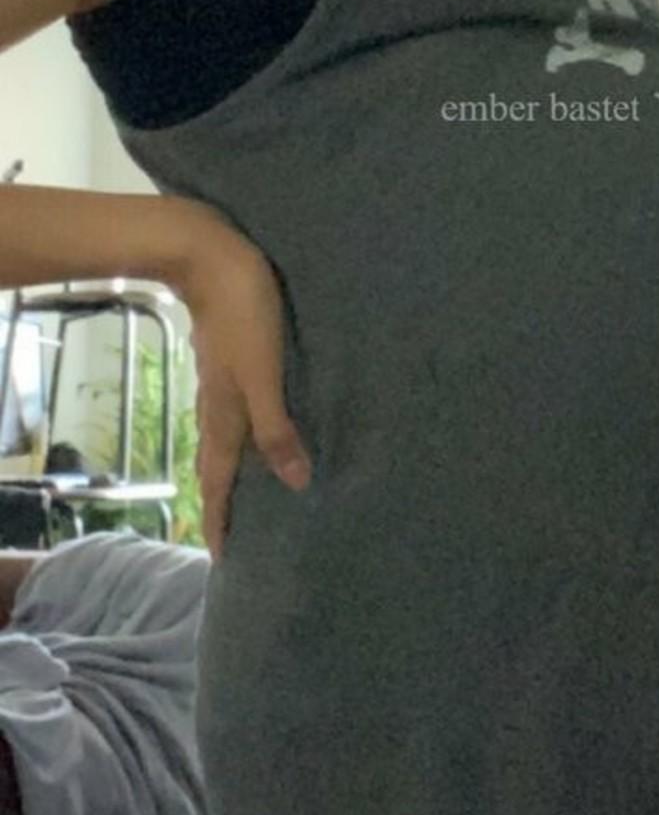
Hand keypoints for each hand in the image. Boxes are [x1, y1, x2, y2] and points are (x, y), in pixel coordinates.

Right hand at [179, 220, 311, 560]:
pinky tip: (259, 427)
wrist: (207, 255)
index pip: (219, 480)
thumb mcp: (264, 373)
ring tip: (249, 492)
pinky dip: (242, 434)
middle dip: (224, 502)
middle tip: (233, 535)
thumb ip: (277, 427)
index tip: (222, 559)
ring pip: (226, 437)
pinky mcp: (228, 357)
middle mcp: (217, 405)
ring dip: (234, 469)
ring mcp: (220, 380)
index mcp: (225, 415)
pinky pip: (234, 410)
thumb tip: (296, 483)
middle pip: (218, 464)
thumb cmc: (242, 313)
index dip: (220, 519)